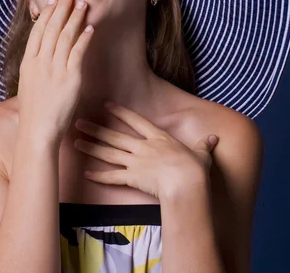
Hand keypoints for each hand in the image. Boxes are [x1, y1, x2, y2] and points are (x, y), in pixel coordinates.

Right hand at [17, 0, 93, 141]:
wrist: (37, 132)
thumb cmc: (33, 113)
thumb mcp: (28, 86)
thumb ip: (35, 69)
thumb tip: (41, 58)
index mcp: (28, 63)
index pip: (38, 31)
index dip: (47, 14)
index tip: (53, 0)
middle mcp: (40, 62)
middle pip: (52, 28)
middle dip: (62, 7)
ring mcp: (55, 69)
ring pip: (66, 36)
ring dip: (75, 17)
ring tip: (83, 3)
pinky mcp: (70, 78)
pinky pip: (78, 53)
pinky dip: (84, 38)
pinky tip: (90, 28)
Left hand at [73, 102, 218, 199]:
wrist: (186, 183)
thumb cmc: (196, 169)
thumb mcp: (202, 154)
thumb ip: (204, 146)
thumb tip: (214, 138)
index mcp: (158, 138)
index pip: (136, 121)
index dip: (121, 112)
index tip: (107, 105)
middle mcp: (143, 147)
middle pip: (115, 136)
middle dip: (96, 129)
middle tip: (78, 122)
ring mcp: (136, 162)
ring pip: (108, 153)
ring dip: (91, 148)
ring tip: (75, 142)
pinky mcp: (132, 178)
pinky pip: (112, 178)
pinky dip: (99, 176)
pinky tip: (86, 173)